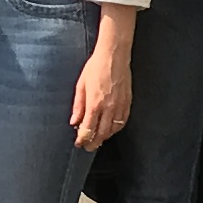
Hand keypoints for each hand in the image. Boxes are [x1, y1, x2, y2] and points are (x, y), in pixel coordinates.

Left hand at [68, 37, 131, 153]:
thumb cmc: (96, 67)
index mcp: (94, 104)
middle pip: (101, 134)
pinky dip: (116, 129)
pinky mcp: (128, 102)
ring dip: (105, 137)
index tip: (79, 143)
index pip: (88, 129)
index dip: (82, 139)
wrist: (114, 55)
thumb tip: (74, 121)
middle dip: (94, 143)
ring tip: (98, 139)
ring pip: (113, 130)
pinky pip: (122, 122)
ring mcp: (120, 106)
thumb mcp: (81, 85)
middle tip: (88, 147)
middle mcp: (108, 108)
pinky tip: (111, 129)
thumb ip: (78, 106)